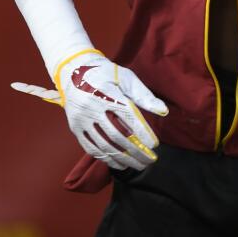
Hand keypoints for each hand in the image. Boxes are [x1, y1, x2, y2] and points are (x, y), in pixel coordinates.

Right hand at [12, 48, 167, 169]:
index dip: (142, 132)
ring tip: (138, 166)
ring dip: (122, 159)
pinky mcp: (75, 127)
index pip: (129, 118)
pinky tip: (119, 164)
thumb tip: (163, 111)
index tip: (154, 145)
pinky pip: (90, 147)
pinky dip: (105, 158)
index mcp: (108, 94)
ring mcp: (82, 120)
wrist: (73, 70)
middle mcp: (93, 109)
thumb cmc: (105, 73)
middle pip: (117, 136)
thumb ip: (144, 95)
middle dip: (135, 151)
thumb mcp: (126, 78)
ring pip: (104, 145)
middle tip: (150, 160)